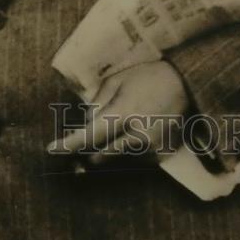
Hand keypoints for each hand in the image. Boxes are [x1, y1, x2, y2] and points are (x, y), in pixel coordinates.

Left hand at [47, 60, 189, 166]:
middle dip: (87, 151)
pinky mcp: (162, 157)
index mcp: (126, 113)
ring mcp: (153, 149)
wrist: (189, 85)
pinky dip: (127, 151)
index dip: (69, 144)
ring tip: (120, 127)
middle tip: (81, 142)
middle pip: (99, 156)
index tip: (50, 149)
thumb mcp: (119, 81)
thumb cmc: (149, 78)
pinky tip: (135, 132)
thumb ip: (98, 105)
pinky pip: (133, 161)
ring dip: (108, 150)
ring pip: (115, 160)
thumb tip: (84, 127)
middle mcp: (139, 136)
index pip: (91, 136)